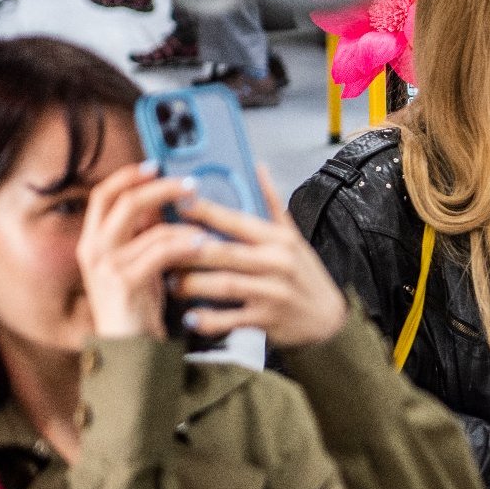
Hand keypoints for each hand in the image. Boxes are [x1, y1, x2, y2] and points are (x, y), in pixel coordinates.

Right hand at [78, 162, 205, 339]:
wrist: (128, 348)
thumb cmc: (137, 306)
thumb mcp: (138, 262)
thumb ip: (143, 235)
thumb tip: (165, 203)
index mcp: (93, 240)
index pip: (104, 194)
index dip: (128, 175)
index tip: (155, 164)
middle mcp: (93, 248)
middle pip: (125, 200)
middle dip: (161, 187)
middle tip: (190, 184)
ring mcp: (106, 265)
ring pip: (150, 227)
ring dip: (184, 223)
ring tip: (207, 225)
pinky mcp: (124, 281)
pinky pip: (160, 252)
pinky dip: (185, 245)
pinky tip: (203, 244)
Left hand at [168, 167, 348, 347]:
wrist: (328, 320)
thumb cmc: (307, 278)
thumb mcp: (295, 238)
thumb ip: (272, 205)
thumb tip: (258, 168)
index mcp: (279, 240)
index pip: (237, 220)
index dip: (205, 211)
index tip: (178, 204)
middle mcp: (277, 263)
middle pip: (224, 252)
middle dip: (188, 251)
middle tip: (161, 250)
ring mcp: (272, 292)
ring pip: (224, 284)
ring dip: (192, 285)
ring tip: (171, 283)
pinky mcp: (267, 319)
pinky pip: (231, 319)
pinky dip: (208, 319)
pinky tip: (191, 317)